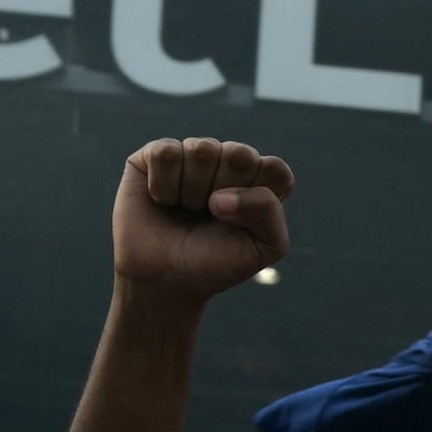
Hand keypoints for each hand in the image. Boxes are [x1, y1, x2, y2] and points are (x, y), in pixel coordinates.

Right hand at [112, 136, 294, 300]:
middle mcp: (228, 161)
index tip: (241, 225)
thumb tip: (220, 196)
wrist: (163, 280)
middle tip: (211, 217)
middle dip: (225, 194)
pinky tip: (162, 200)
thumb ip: (268, 211)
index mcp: (260, 180)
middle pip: (240, 155)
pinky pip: (167, 154)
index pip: (275, 170)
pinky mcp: (157, 154)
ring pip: (202, 150)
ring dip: (192, 193)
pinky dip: (164, 186)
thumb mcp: (262, 247)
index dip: (256, 201)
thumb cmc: (214, 262)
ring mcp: (193, 154)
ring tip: (185, 210)